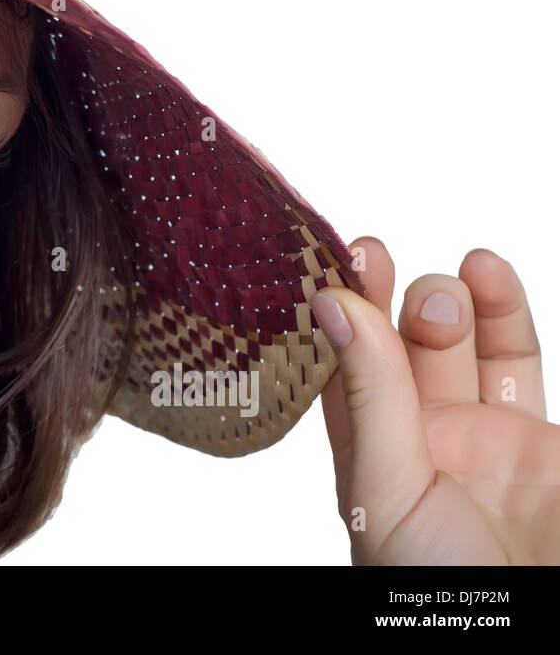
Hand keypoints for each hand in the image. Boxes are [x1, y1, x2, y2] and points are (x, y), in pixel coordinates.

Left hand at [315, 237, 559, 563]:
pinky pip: (522, 365)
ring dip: (464, 301)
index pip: (348, 362)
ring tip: (466, 277)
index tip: (344, 252)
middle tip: (399, 272)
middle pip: (407, 345)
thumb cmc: (436, 590)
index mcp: (370, 453)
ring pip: (471, 346)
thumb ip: (370, 396)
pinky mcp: (547, 446)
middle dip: (405, 301)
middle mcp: (425, 438)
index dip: (345, 305)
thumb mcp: (388, 490)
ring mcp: (490, 438)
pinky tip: (495, 276)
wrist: (536, 633)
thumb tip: (332, 304)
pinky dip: (512, 318)